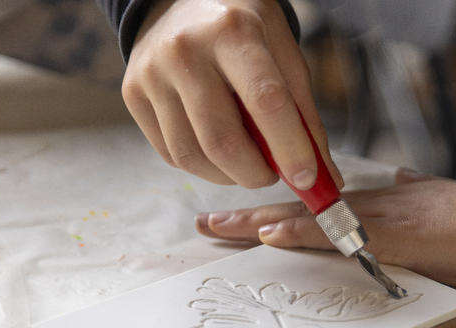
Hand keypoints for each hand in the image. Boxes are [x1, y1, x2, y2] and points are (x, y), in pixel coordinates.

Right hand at [122, 0, 342, 189]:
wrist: (178, 0)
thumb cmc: (242, 31)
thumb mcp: (283, 53)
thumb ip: (304, 115)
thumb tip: (323, 179)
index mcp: (232, 32)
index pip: (266, 101)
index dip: (290, 149)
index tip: (308, 180)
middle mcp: (185, 51)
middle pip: (222, 141)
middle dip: (256, 174)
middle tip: (273, 174)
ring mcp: (152, 74)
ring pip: (193, 156)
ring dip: (230, 176)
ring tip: (248, 163)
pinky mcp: (132, 95)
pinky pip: (172, 155)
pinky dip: (204, 167)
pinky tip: (217, 150)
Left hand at [195, 170, 455, 296]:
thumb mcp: (441, 203)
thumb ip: (417, 192)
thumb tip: (404, 179)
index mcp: (381, 204)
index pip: (318, 206)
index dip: (279, 210)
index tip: (246, 218)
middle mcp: (372, 205)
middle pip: (301, 208)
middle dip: (251, 217)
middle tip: (209, 223)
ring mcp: (380, 218)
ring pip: (309, 217)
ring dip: (260, 223)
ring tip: (219, 229)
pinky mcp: (392, 235)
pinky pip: (338, 235)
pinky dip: (302, 234)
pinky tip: (270, 234)